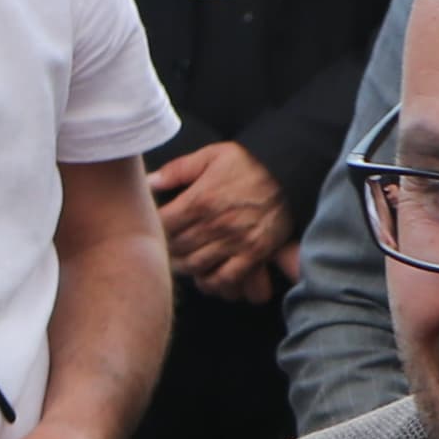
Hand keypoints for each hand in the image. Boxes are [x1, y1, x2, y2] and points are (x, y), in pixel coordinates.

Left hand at [153, 143, 296, 303]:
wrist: (288, 171)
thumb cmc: (248, 161)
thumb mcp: (211, 155)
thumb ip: (178, 170)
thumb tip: (150, 182)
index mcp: (200, 200)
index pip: (164, 224)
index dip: (156, 227)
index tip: (156, 227)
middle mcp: (215, 224)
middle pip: (177, 247)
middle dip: (168, 248)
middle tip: (167, 247)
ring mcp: (235, 241)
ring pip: (196, 265)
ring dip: (185, 266)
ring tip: (182, 261)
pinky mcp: (254, 253)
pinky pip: (226, 278)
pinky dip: (212, 283)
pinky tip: (206, 277)